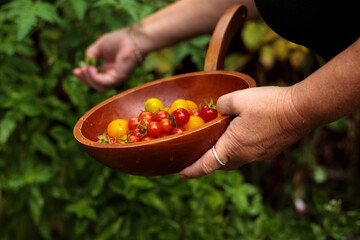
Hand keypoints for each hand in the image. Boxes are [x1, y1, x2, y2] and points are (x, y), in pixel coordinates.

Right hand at [73, 28, 139, 91]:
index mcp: (110, 70)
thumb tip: (87, 63)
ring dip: (89, 79)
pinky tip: (91, 68)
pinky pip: (104, 83)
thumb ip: (91, 54)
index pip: (96, 79)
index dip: (85, 76)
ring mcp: (117, 78)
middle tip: (77, 71)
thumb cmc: (119, 40)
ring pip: (100, 87)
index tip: (76, 71)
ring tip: (85, 68)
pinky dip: (94, 77)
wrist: (132, 38)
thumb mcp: (99, 46)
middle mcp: (113, 76)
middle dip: (85, 80)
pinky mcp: (119, 78)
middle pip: (97, 85)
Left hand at [179, 86, 310, 177]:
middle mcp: (245, 157)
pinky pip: (249, 154)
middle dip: (208, 162)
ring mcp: (259, 156)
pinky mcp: (270, 152)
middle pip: (221, 165)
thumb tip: (219, 108)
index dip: (192, 171)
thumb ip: (222, 104)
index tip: (181, 174)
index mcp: (232, 147)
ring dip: (225, 155)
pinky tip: (242, 135)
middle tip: (199, 154)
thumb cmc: (268, 104)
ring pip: (236, 160)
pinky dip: (240, 149)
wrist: (302, 110)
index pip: (206, 165)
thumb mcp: (238, 98)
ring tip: (219, 143)